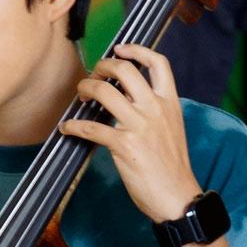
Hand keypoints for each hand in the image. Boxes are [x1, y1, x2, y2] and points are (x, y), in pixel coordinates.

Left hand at [59, 44, 202, 225]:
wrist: (178, 197)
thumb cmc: (173, 167)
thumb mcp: (172, 129)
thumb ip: (155, 110)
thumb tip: (129, 98)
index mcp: (170, 103)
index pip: (158, 63)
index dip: (136, 50)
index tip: (119, 49)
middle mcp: (155, 109)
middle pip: (125, 69)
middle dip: (102, 67)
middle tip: (93, 75)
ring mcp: (140, 126)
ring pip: (104, 91)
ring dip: (85, 89)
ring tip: (80, 96)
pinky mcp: (124, 145)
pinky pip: (91, 127)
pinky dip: (74, 126)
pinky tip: (68, 128)